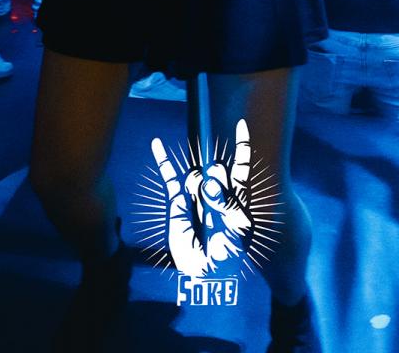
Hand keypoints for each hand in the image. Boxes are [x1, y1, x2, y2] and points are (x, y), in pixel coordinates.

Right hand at [151, 119, 253, 277]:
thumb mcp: (235, 228)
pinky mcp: (178, 203)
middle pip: (216, 172)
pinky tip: (157, 144)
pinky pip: (171, 179)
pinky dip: (164, 162)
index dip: (241, 146)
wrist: (207, 273)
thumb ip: (225, 202)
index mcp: (235, 198)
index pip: (239, 167)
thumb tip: (209, 180)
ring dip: (199, 192)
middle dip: (217, 187)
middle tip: (216, 215)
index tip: (241, 125)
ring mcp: (196, 195)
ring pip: (196, 177)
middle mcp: (216, 192)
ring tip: (204, 219)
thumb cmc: (227, 253)